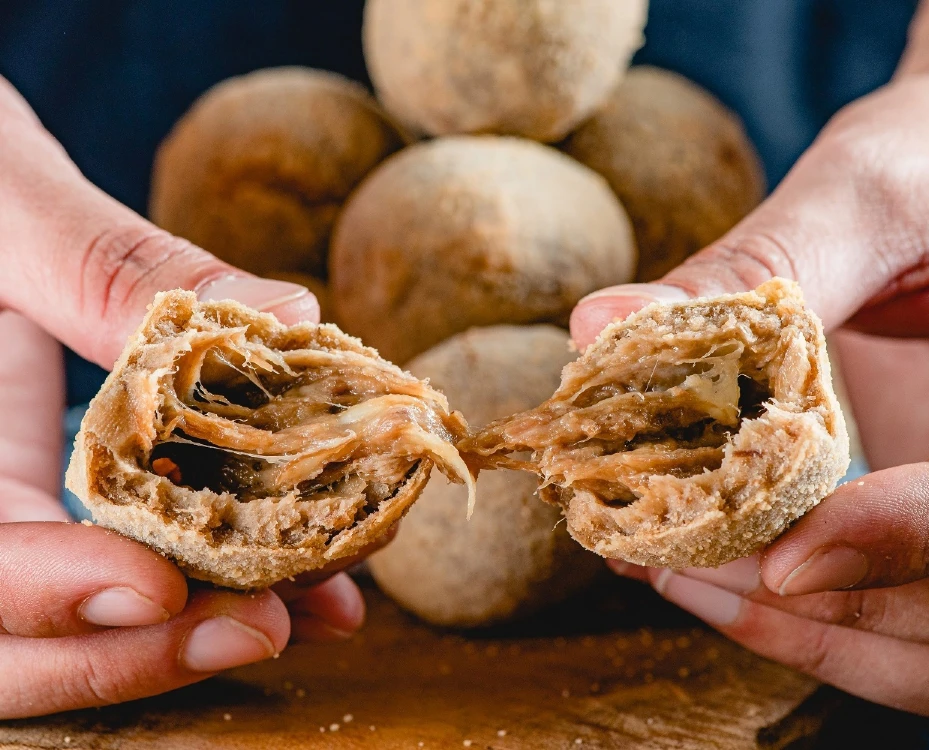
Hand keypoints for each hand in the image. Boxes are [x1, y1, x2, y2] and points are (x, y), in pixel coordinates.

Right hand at [0, 77, 371, 717]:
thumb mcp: (4, 201)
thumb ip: (114, 264)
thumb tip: (291, 321)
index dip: (49, 592)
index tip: (159, 586)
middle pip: (7, 641)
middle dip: (131, 652)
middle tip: (264, 627)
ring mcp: (3, 518)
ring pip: (67, 632)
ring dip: (188, 635)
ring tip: (315, 611)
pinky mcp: (50, 510)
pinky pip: (113, 574)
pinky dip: (201, 589)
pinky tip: (302, 583)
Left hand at [570, 60, 928, 725]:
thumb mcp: (870, 203)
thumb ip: (757, 274)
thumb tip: (601, 324)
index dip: (903, 540)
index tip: (780, 562)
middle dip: (826, 605)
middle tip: (674, 557)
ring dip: (809, 635)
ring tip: (669, 572)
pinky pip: (914, 634)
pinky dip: (816, 631)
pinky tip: (705, 580)